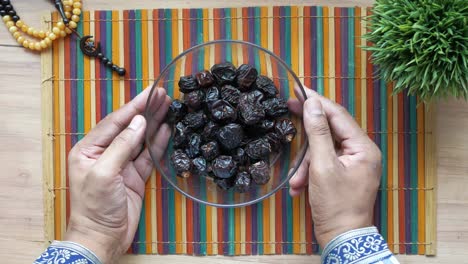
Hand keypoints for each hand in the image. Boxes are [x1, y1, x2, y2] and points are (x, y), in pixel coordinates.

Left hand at [65, 87, 170, 262]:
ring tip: (167, 106)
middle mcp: (105, 153)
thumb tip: (139, 123)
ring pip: (140, 139)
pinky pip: (148, 155)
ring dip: (153, 123)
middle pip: (129, 126)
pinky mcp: (135, 176)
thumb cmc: (94, 207)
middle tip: (162, 94)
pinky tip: (166, 129)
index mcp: (89, 149)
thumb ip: (121, 146)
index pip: (114, 122)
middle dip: (145, 110)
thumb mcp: (104, 173)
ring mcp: (121, 164)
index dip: (133, 106)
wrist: (102, 237)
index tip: (150, 92)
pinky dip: (158, 143)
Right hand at [288, 86, 381, 247]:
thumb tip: (312, 105)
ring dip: (306, 164)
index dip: (317, 101)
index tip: (299, 89)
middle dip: (308, 134)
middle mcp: (361, 152)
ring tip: (297, 181)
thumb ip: (317, 133)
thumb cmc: (336, 205)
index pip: (338, 115)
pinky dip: (309, 173)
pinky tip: (299, 187)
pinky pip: (323, 162)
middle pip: (330, 130)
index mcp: (363, 147)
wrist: (342, 237)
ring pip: (323, 148)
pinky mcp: (342, 173)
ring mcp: (352, 163)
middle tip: (289, 108)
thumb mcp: (323, 166)